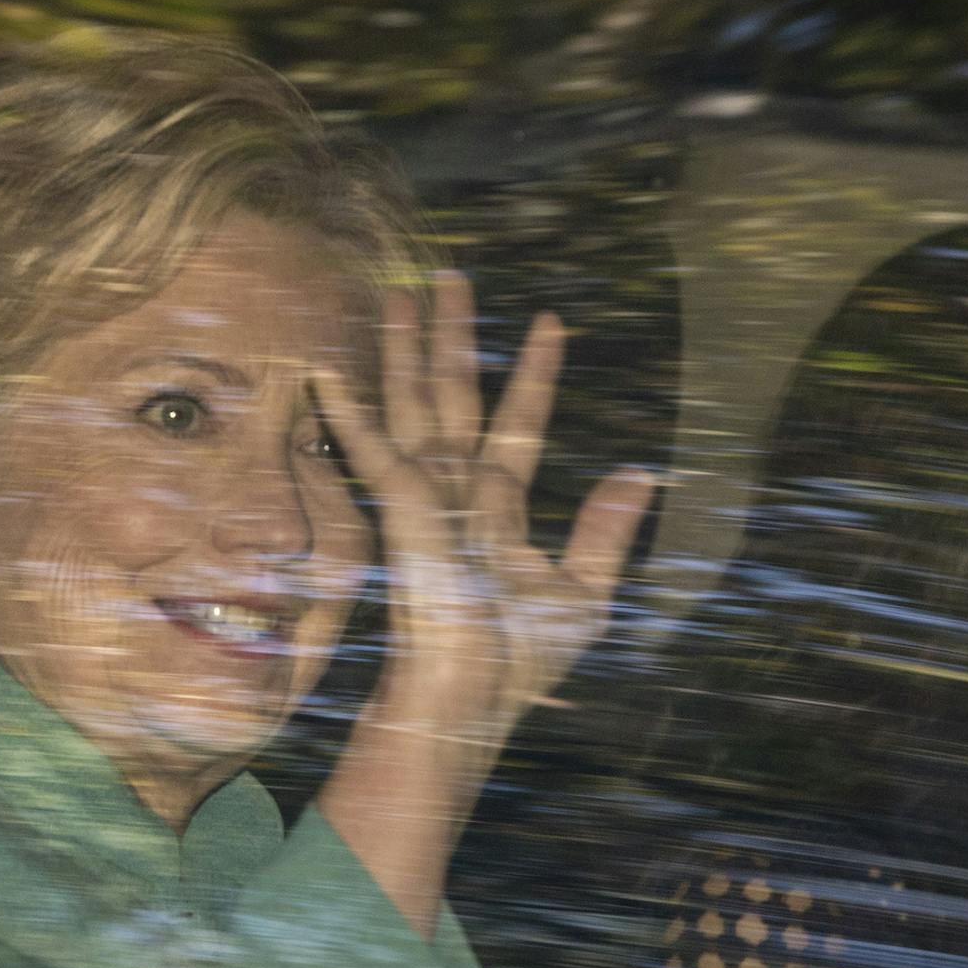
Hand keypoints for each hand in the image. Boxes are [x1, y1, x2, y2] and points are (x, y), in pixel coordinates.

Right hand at [313, 272, 651, 933]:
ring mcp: (424, 495)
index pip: (517, 424)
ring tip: (401, 289)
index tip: (550, 323)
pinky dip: (348, 407)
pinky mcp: (400, 506)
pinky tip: (324, 367)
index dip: (534, 374)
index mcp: (498, 508)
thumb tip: (643, 471)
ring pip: (414, 401)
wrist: (475, 692)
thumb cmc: (519, 660)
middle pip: (454, 394)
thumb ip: (606, 529)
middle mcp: (456, 492)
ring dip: (407, 346)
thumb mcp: (584, 591)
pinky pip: (372, 446)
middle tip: (447, 276)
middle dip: (452, 336)